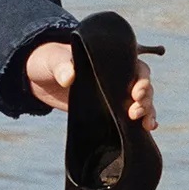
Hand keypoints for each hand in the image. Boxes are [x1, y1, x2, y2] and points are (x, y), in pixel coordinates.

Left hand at [25, 41, 157, 128]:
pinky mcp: (106, 110)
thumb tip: (69, 77)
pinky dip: (141, 122)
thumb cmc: (49, 60)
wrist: (39, 77)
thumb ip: (61, 66)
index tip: (136, 93)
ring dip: (147, 112)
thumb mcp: (54, 59)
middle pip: (143, 86)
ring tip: (145, 124)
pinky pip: (129, 116)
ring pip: (141, 102)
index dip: (142, 79)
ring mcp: (113, 94)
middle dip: (145, 99)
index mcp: (111, 60)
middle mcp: (117, 76)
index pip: (136, 67)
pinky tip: (149, 129)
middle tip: (134, 111)